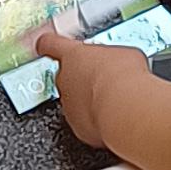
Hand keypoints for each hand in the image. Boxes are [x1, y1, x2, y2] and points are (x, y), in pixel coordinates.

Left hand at [33, 23, 153, 149]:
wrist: (124, 109)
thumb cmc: (124, 77)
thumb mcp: (124, 53)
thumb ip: (112, 56)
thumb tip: (121, 61)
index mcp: (73, 55)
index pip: (51, 44)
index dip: (48, 43)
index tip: (45, 43)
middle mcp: (64, 79)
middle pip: (66, 75)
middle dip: (81, 77)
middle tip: (102, 78)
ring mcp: (68, 104)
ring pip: (75, 100)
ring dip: (89, 99)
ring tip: (112, 100)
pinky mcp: (78, 126)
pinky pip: (84, 120)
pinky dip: (95, 118)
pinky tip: (113, 115)